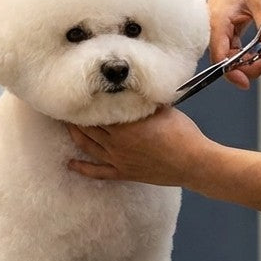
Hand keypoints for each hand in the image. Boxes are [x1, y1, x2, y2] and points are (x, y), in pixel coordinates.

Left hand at [66, 106, 213, 188]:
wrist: (194, 163)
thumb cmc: (182, 133)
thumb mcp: (163, 108)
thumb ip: (144, 100)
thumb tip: (135, 87)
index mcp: (124, 124)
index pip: (97, 110)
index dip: (87, 102)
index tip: (78, 93)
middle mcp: (116, 142)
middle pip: (88, 127)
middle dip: (76, 117)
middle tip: (67, 106)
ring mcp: (118, 159)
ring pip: (88, 146)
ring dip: (75, 135)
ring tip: (65, 125)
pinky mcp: (124, 173)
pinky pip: (98, 172)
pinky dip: (82, 168)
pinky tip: (70, 164)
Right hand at [207, 0, 260, 88]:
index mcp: (216, 21)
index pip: (219, 55)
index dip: (230, 71)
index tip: (246, 82)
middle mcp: (214, 29)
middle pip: (225, 60)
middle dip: (248, 67)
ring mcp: (220, 32)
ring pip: (232, 58)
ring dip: (252, 63)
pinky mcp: (227, 33)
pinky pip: (236, 51)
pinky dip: (251, 55)